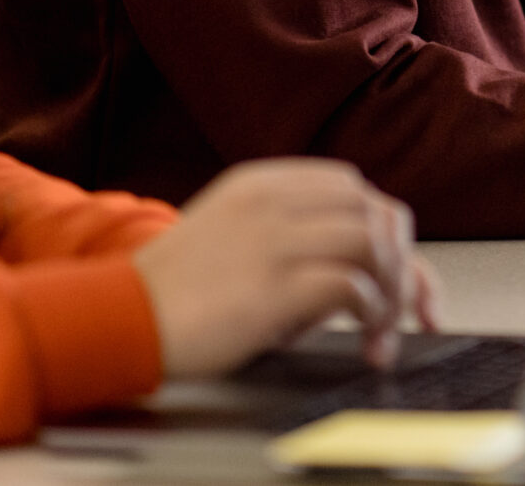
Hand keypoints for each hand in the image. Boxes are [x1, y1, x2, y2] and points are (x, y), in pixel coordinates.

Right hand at [131, 158, 439, 379]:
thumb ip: (286, 234)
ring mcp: (273, 240)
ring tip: (383, 330)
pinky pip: (352, 284)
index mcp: (262, 182)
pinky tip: (364, 340)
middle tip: (407, 308)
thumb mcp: (232, 235)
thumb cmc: (172, 290)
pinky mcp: (272, 287)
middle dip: (404, 261)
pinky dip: (372, 313)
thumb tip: (352, 269)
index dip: (388, 231)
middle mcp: (273, 202)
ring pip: (374, 241)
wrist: (117, 317)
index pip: (353, 189)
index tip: (402, 275)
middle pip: (375, 209)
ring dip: (394, 290)